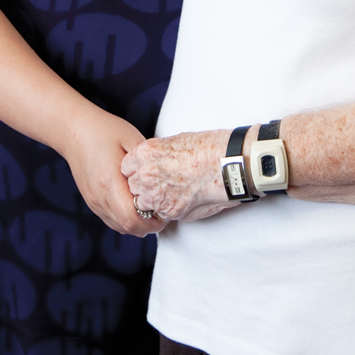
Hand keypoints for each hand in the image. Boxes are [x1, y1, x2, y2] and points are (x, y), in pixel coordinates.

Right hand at [60, 106, 166, 236]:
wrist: (74, 130)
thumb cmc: (103, 131)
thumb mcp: (131, 138)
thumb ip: (147, 159)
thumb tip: (164, 175)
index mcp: (109, 181)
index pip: (131, 218)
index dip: (151, 223)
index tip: (165, 213)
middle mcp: (99, 197)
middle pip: (126, 227)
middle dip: (148, 226)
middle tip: (162, 212)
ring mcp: (94, 201)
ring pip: (119, 227)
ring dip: (137, 224)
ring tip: (151, 208)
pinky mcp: (92, 201)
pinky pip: (111, 219)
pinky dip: (126, 218)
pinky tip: (136, 204)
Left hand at [122, 129, 238, 221]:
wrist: (227, 165)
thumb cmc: (210, 148)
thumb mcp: (178, 140)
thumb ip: (160, 155)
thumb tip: (157, 164)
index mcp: (146, 153)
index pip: (126, 166)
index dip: (137, 169)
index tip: (146, 171)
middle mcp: (146, 174)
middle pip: (132, 186)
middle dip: (143, 186)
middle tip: (161, 183)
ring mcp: (156, 195)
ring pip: (142, 203)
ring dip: (153, 201)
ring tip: (171, 193)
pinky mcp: (169, 211)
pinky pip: (160, 215)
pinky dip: (168, 211)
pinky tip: (182, 201)